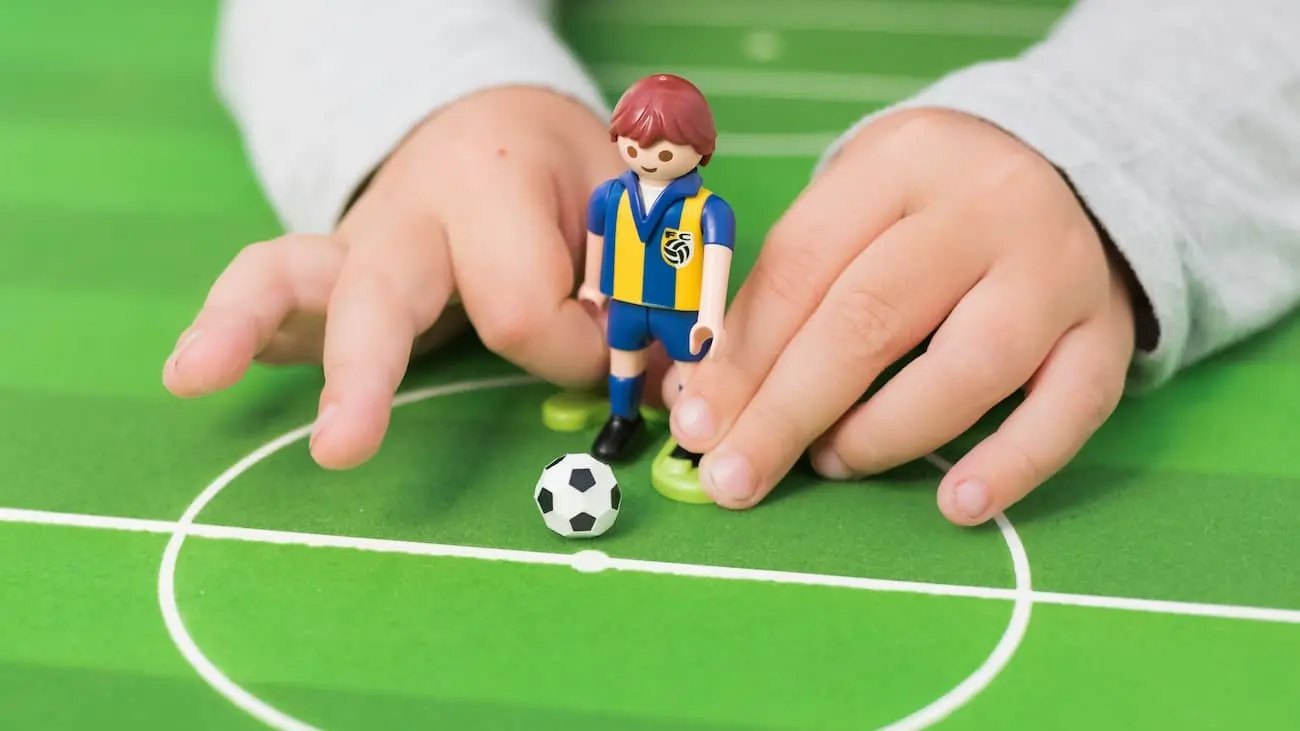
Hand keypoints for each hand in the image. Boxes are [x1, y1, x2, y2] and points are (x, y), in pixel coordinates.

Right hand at [163, 87, 622, 468]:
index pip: (524, 310)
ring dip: (242, 328)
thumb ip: (638, 283)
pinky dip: (248, 334)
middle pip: (381, 296)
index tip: (615, 351)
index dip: (578, 349)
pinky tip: (208, 372)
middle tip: (341, 448)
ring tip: (192, 375)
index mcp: (493, 185)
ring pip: (286, 274)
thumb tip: (660, 381)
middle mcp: (410, 213)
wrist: (486, 122)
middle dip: (363, 375)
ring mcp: (356, 244)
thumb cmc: (562, 172)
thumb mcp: (624, 205)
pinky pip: (274, 294)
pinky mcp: (328, 272)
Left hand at [670, 109, 1136, 524]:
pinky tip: (958, 505)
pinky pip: (1070, 409)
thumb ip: (782, 293)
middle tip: (736, 475)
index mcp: (898, 163)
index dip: (742, 354)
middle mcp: (983, 208)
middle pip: (871, 319)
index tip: (697, 423)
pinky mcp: (1106, 330)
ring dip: (883, 434)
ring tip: (833, 462)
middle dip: (788, 411)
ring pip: (968, 367)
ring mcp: (1055, 270)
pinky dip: (1012, 465)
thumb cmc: (924, 206)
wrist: (1068, 167)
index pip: (802, 266)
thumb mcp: (849, 208)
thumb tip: (702, 400)